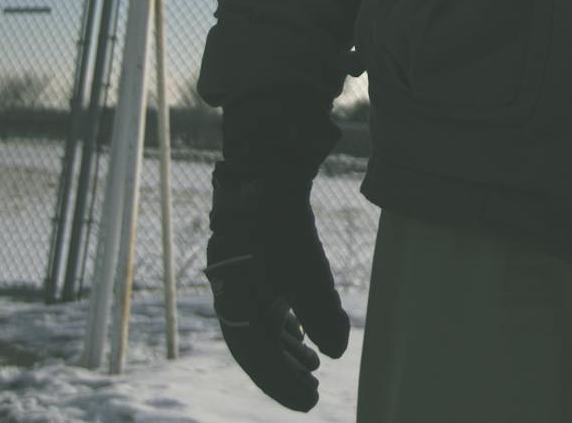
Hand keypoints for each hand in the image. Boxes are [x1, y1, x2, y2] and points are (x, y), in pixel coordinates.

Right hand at [205, 160, 350, 410]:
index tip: (311, 403)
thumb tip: (337, 349)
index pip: (258, 359)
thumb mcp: (308, 274)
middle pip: (258, 347)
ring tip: (312, 365)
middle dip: (285, 373)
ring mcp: (243, 277)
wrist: (264, 172)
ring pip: (262, 324)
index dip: (282, 385)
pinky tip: (302, 332)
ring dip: (286, 349)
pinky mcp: (256, 259)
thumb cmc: (282, 227)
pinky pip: (267, 302)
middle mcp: (234, 295)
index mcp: (238, 306)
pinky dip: (286, 322)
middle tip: (313, 392)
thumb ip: (323, 316)